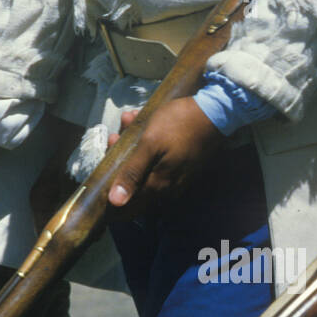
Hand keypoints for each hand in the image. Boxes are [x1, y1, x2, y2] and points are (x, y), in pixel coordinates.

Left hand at [105, 97, 221, 213]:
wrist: (216, 111)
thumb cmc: (180, 124)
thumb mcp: (150, 143)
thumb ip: (133, 172)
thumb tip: (115, 202)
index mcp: (158, 185)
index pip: (128, 205)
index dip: (110, 199)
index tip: (99, 186)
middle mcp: (168, 188)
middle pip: (135, 185)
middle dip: (120, 164)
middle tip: (114, 138)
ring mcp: (177, 177)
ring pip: (146, 170)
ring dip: (133, 150)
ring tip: (129, 121)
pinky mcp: (183, 165)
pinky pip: (158, 161)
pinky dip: (147, 146)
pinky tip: (142, 123)